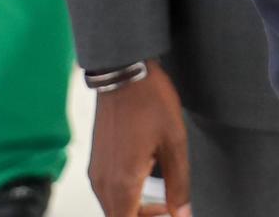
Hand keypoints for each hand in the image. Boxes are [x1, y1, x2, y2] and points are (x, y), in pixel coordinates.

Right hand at [88, 62, 190, 216]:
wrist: (124, 75)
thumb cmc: (150, 103)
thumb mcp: (175, 143)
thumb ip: (179, 184)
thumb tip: (182, 213)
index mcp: (122, 183)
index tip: (166, 215)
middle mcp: (103, 183)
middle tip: (168, 209)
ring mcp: (97, 173)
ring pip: (113, 207)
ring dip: (135, 209)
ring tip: (163, 200)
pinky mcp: (96, 162)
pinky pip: (109, 191)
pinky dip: (126, 196)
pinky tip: (147, 180)